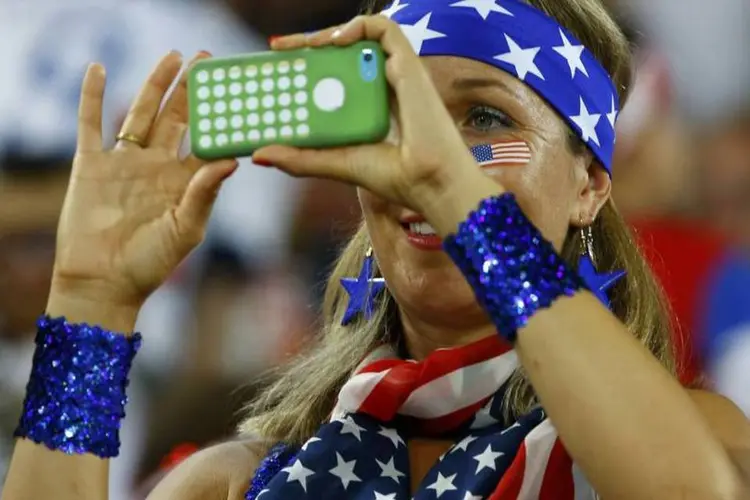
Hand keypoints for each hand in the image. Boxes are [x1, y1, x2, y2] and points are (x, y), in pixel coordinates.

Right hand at [52, 51, 237, 309]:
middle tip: (205, 58)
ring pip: (141, 113)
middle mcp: (156, 167)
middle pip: (176, 118)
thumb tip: (232, 160)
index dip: (218, 116)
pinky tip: (99, 69)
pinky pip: (90, 123)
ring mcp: (124, 163)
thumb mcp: (187, 228)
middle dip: (190, 89)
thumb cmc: (152, 263)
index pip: (205, 139)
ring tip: (171, 57)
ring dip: (154, 84)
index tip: (234, 90)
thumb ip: (205, 193)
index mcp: (184, 181)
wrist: (104, 282)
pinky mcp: (92, 165)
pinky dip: (92, 96)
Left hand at [253, 16, 496, 218]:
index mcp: (365, 108)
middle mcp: (379, 88)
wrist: (428, 182)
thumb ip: (300, 158)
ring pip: (358, 38)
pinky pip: (384, 29)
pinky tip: (334, 43)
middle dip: (306, 47)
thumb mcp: (334, 162)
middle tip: (278, 51)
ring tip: (301, 47)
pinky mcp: (409, 65)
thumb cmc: (394, 176)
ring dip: (327, 35)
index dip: (303, 68)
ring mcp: (394, 75)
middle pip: (339, 56)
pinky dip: (358, 27)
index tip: (276, 68)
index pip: (330, 78)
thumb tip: (258, 154)